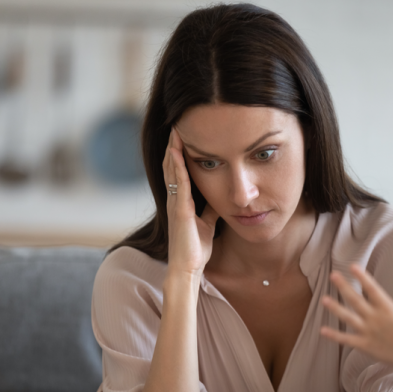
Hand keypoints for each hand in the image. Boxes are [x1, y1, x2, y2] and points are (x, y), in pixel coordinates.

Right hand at [163, 128, 218, 279]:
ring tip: (175, 130)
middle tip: (177, 124)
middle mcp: (175, 199)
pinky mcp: (180, 210)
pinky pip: (178, 184)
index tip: (184, 135)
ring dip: (173, 150)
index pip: (179, 171)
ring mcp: (175, 203)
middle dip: (174, 145)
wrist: (188, 268)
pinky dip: (177, 167)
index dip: (180, 153)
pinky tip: (176, 152)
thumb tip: (220, 198)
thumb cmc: (196, 249)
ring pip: (172, 171)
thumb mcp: (208, 223)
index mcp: (181, 201)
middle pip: (172, 166)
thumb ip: (211, 209)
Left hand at [320, 261, 392, 368]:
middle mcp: (375, 318)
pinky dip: (334, 336)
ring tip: (323, 299)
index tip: (352, 266)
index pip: (372, 289)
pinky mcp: (365, 345)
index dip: (362, 277)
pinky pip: (347, 340)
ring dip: (335, 309)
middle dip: (344, 287)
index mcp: (387, 308)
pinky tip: (322, 330)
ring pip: (348, 318)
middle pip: (356, 300)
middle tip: (333, 275)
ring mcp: (368, 332)